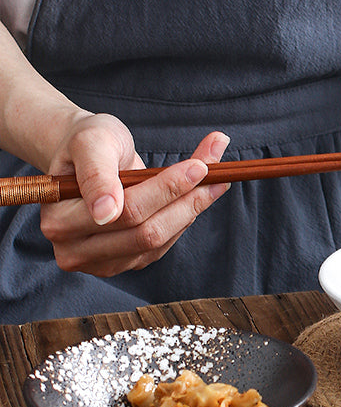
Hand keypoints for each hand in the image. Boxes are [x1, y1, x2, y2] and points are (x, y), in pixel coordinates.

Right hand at [39, 114, 230, 276]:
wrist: (84, 157)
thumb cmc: (86, 144)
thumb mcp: (90, 143)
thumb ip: (97, 175)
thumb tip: (107, 212)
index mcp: (58, 220)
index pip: (125, 211)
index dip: (166, 190)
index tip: (199, 167)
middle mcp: (74, 250)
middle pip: (146, 232)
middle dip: (186, 202)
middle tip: (216, 173)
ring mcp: (102, 262)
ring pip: (158, 241)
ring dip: (191, 211)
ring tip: (214, 181)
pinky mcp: (125, 263)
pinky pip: (162, 246)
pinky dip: (182, 220)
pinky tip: (193, 198)